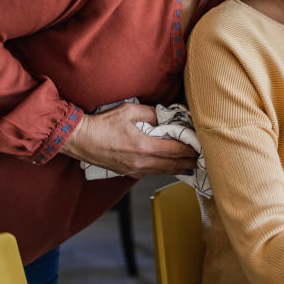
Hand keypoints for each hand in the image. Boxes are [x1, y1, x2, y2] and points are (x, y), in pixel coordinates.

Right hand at [60, 102, 199, 177]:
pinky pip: (152, 173)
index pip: (176, 150)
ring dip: (180, 169)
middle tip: (203, 160)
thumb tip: (167, 116)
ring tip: (192, 166)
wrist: (80, 139)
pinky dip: (164, 170)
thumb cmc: (103, 124)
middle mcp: (142, 161)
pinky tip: (171, 168)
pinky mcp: (128, 172)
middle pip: (173, 164)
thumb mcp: (130, 111)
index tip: (202, 147)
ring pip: (163, 171)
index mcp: (145, 146)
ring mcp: (135, 169)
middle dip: (190, 162)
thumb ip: (152, 113)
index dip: (191, 150)